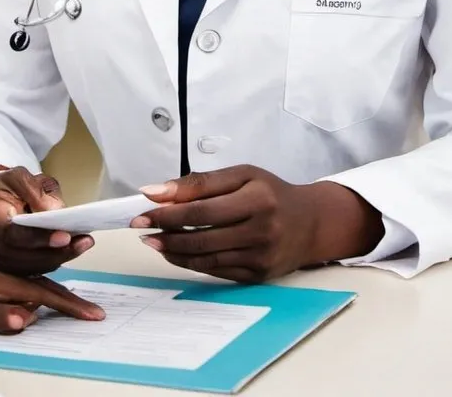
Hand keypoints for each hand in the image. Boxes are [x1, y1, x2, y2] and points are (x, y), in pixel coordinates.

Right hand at [0, 164, 94, 275]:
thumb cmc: (0, 188)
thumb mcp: (17, 176)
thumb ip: (35, 190)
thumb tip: (55, 211)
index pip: (13, 235)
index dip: (39, 238)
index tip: (65, 236)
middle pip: (24, 257)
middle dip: (56, 251)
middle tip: (84, 241)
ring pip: (27, 269)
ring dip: (56, 259)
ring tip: (81, 245)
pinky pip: (26, 272)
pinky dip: (47, 263)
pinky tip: (65, 252)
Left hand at [0, 266, 103, 333]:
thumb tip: (24, 320)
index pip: (35, 293)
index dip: (64, 303)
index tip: (87, 312)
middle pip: (39, 287)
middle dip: (69, 300)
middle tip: (94, 312)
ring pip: (33, 289)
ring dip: (58, 296)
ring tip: (81, 306)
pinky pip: (22, 293)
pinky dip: (41, 298)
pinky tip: (47, 304)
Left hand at [131, 166, 384, 282]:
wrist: (311, 223)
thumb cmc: (271, 192)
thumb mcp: (240, 175)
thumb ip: (199, 182)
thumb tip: (156, 191)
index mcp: (257, 199)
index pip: (202, 210)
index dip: (169, 213)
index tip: (144, 211)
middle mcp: (262, 231)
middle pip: (202, 238)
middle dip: (166, 234)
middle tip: (141, 228)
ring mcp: (261, 257)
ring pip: (207, 259)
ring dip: (174, 252)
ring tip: (153, 241)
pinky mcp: (258, 276)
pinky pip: (217, 271)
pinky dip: (192, 263)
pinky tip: (176, 253)